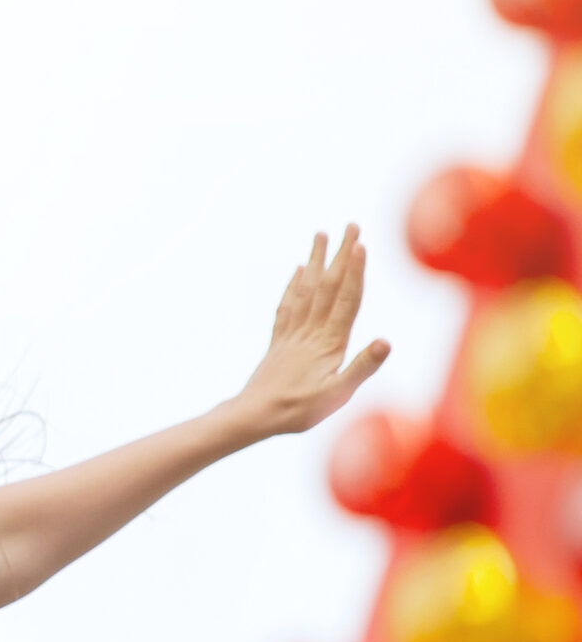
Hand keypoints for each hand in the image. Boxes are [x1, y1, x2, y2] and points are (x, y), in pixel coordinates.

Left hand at [229, 226, 390, 438]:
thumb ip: (362, 367)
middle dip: (340, 254)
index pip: (347, 299)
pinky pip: (287, 306)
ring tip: (320, 234)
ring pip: (306, 290)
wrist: (255, 416)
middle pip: (329, 286)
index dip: (354, 271)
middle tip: (349, 225)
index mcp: (329, 343)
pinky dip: (294, 286)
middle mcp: (310, 331)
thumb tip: (386, 341)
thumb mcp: (339, 395)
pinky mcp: (279, 341)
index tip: (360, 243)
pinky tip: (297, 271)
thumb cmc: (300, 411)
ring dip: (315, 261)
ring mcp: (292, 334)